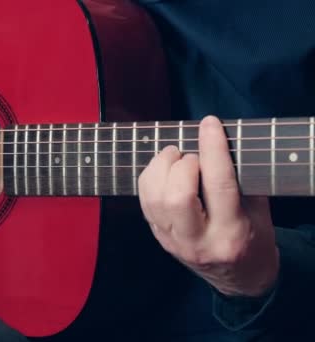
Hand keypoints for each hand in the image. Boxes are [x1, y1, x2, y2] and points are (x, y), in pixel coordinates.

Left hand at [138, 115, 278, 296]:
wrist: (239, 278)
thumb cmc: (253, 239)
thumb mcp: (259, 210)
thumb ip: (240, 179)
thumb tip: (217, 142)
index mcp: (231, 233)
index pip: (219, 185)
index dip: (212, 149)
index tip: (210, 124)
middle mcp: (197, 241)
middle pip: (177, 196)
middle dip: (181, 165)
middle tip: (191, 155)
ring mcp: (173, 242)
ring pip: (153, 199)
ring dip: (160, 168)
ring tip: (174, 157)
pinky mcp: (158, 238)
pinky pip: (144, 203)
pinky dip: (150, 179)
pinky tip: (163, 170)